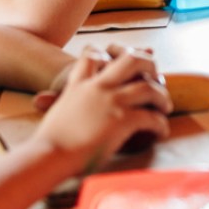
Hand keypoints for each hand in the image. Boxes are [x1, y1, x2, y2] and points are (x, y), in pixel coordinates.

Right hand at [31, 45, 171, 174]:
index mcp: (79, 85)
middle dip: (148, 62)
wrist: (47, 155)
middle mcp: (97, 87)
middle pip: (130, 59)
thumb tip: (43, 100)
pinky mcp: (122, 120)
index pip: (93, 55)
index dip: (108, 52)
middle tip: (155, 74)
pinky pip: (151, 117)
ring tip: (165, 106)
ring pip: (148, 87)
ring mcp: (111, 101)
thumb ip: (56, 102)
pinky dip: (160, 124)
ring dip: (161, 96)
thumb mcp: (55, 112)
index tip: (118, 57)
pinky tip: (161, 132)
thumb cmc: (47, 143)